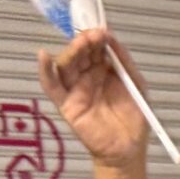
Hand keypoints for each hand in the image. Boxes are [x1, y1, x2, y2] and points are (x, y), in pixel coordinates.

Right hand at [37, 27, 151, 170]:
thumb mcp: (135, 83)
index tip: (101, 30)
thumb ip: (123, 61)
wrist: (129, 148)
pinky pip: (51, 86)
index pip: (94, 48)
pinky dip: (45, 71)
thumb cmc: (134, 118)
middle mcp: (86, 76)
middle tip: (93, 35)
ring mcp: (75, 89)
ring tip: (82, 43)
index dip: (96, 38)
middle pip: (79, 54)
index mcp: (103, 70)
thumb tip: (111, 37)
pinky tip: (44, 57)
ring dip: (72, 51)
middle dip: (85, 42)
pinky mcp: (66, 104)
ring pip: (66, 65)